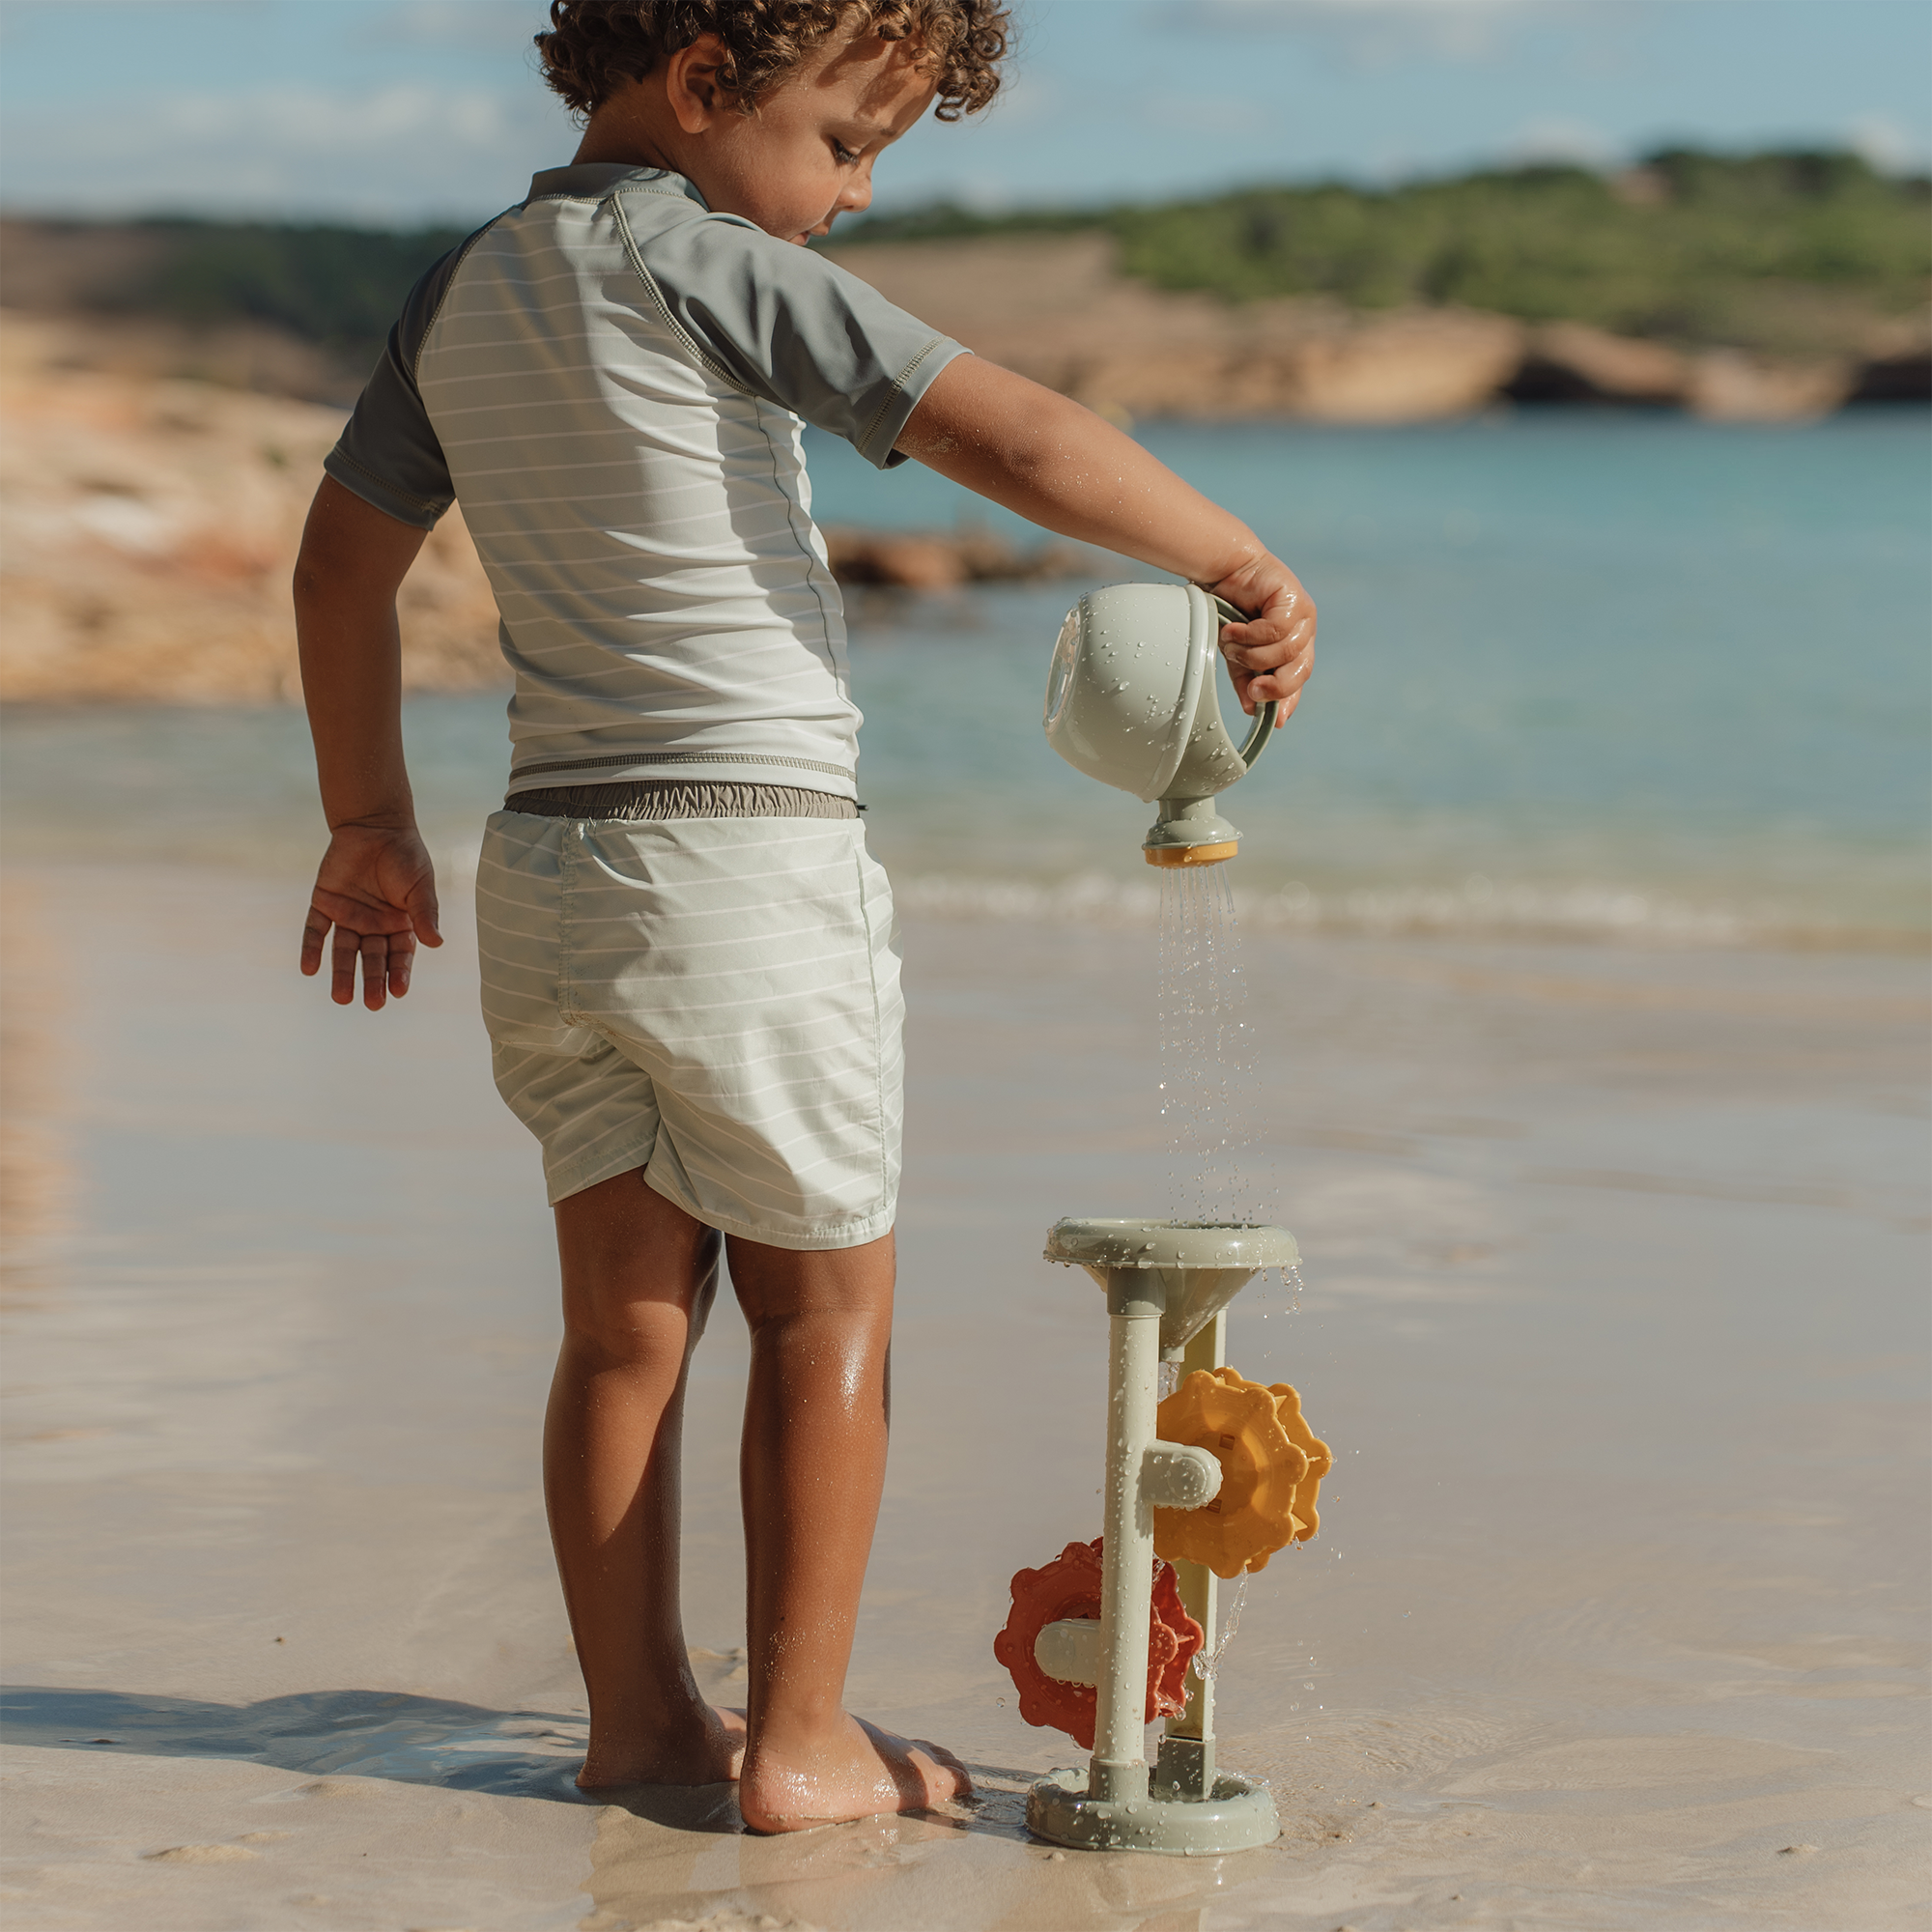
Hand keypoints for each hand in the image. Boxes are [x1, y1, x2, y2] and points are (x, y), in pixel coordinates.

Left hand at [300, 823, 442, 1010]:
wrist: (375, 824)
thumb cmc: (405, 855)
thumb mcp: (420, 885)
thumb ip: (425, 913)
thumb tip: (436, 943)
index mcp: (400, 925)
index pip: (399, 955)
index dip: (398, 973)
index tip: (397, 991)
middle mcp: (373, 926)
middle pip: (371, 958)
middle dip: (371, 980)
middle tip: (371, 1003)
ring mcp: (348, 916)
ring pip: (344, 950)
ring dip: (342, 973)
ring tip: (341, 998)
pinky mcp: (324, 903)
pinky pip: (316, 930)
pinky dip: (312, 948)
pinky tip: (309, 969)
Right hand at [1203, 553, 1316, 720]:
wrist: (1224, 571)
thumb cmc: (1230, 611)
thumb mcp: (1237, 654)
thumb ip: (1246, 679)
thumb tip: (1252, 709)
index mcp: (1296, 646)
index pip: (1299, 679)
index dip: (1289, 699)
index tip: (1275, 719)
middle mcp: (1304, 631)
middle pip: (1300, 670)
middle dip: (1275, 684)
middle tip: (1252, 687)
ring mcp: (1303, 614)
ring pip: (1285, 651)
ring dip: (1252, 654)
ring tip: (1230, 644)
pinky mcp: (1293, 598)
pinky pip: (1276, 629)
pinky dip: (1250, 635)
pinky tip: (1233, 630)